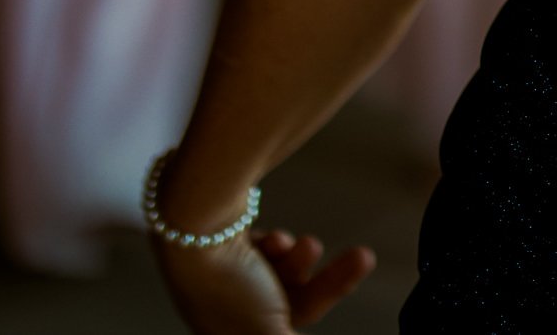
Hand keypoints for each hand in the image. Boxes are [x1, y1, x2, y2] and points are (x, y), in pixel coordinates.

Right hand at [154, 228, 376, 332]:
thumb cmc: (227, 290)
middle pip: (296, 301)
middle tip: (364, 255)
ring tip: (300, 244)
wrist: (193, 232)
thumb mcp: (272, 333)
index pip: (291, 329)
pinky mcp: (224, 250)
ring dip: (297, 258)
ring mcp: (225, 282)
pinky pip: (265, 250)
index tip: (361, 269)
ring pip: (282, 272)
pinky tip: (274, 238)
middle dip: (331, 279)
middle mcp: (227, 317)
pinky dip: (275, 244)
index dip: (328, 298)